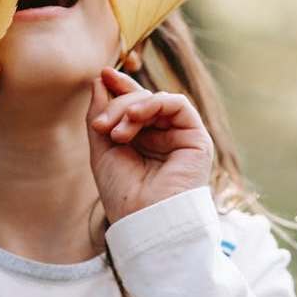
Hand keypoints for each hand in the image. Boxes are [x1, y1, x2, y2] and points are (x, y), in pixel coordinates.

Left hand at [86, 67, 213, 223]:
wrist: (144, 221)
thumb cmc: (123, 194)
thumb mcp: (102, 148)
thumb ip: (101, 114)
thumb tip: (100, 79)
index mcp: (143, 140)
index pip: (134, 104)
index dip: (119, 87)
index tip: (102, 75)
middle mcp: (163, 136)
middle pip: (142, 100)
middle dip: (117, 104)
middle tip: (100, 125)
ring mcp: (181, 137)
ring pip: (157, 100)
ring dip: (131, 108)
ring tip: (116, 132)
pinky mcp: (197, 139)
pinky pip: (178, 104)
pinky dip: (153, 103)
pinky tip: (134, 118)